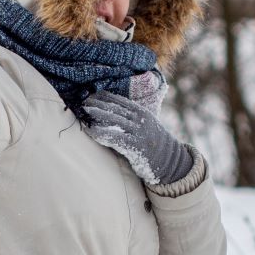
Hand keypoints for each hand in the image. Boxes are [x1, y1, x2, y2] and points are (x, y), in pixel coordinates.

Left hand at [79, 90, 193, 185]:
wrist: (170, 160)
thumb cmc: (154, 143)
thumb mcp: (146, 125)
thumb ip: (132, 118)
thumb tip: (113, 112)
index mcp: (142, 112)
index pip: (120, 101)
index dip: (105, 97)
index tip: (92, 94)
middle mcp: (140, 120)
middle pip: (116, 108)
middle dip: (99, 103)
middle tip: (84, 101)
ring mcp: (138, 132)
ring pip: (115, 120)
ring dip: (99, 114)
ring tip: (85, 111)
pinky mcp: (135, 146)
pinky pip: (116, 138)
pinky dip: (103, 133)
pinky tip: (92, 131)